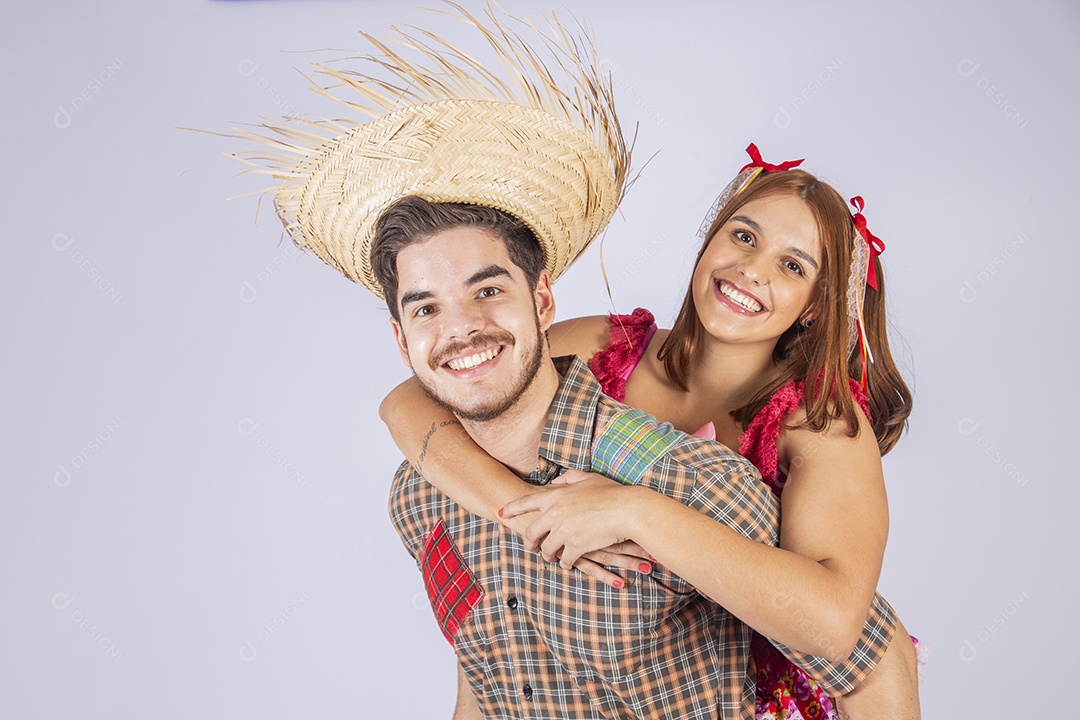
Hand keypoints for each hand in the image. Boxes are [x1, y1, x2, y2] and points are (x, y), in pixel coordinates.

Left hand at [501, 471, 649, 574]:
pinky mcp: (576, 546)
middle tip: (531, 548)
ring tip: (550, 557)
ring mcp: (564, 531)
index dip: (512, 508)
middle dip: (529, 542)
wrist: (627, 510)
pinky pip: (564, 559)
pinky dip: (565, 562)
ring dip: (548, 555)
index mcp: (556, 496)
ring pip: (547, 549)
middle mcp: (555, 514)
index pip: (526, 502)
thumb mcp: (587, 478)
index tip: (502, 513)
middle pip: (531, 532)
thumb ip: (569, 478)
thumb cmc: (611, 493)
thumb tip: (558, 480)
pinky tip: (567, 562)